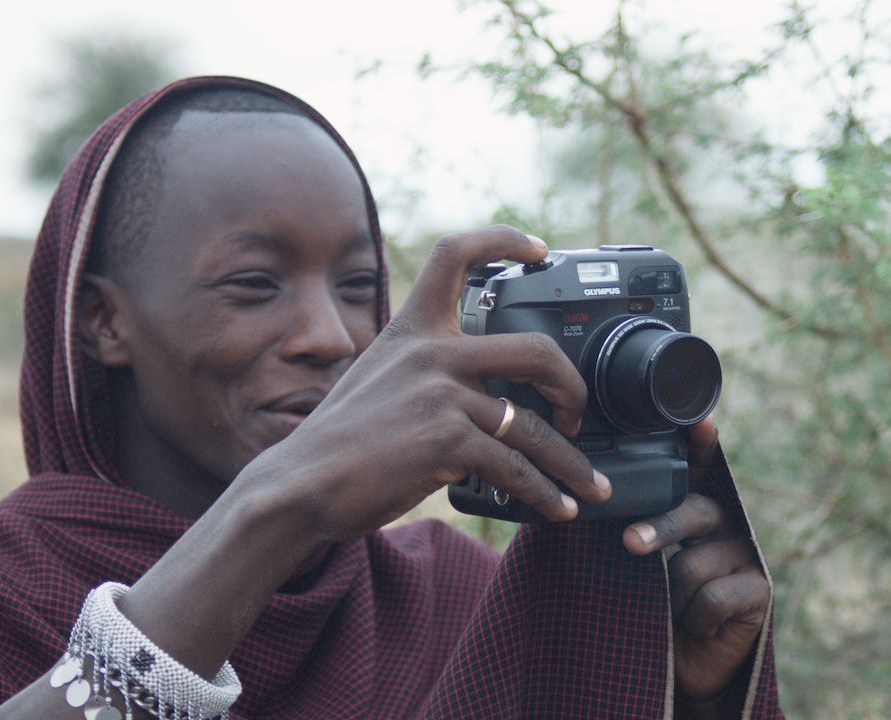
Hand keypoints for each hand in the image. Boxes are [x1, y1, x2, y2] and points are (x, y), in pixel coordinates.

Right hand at [238, 225, 610, 539]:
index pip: (455, 256)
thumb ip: (427, 369)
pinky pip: (515, 468)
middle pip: (535, 349)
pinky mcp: (447, 441)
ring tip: (591, 486)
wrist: (300, 484)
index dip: (504, 240)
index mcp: (414, 329)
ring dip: (569, 463)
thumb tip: (486, 393)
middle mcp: (432, 352)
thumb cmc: (341, 441)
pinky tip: (558, 507)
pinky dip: (544, 493)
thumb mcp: (379, 378)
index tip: (539, 250)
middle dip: (572, 386)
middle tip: (577, 414)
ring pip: (533, 426)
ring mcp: (442, 395)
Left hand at [622, 417, 769, 714]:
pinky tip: (697, 624)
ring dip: (672, 594)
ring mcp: (746, 554)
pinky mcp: (761, 589)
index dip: (701, 443)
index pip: (699, 468)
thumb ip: (635, 526)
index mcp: (696, 507)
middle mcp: (725, 522)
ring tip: (671, 608)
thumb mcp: (640, 563)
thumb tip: (603, 502)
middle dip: (660, 529)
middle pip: (694, 510)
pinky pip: (715, 595)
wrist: (681, 666)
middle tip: (631, 543)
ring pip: (695, 561)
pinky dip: (695, 615)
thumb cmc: (654, 605)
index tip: (699, 421)